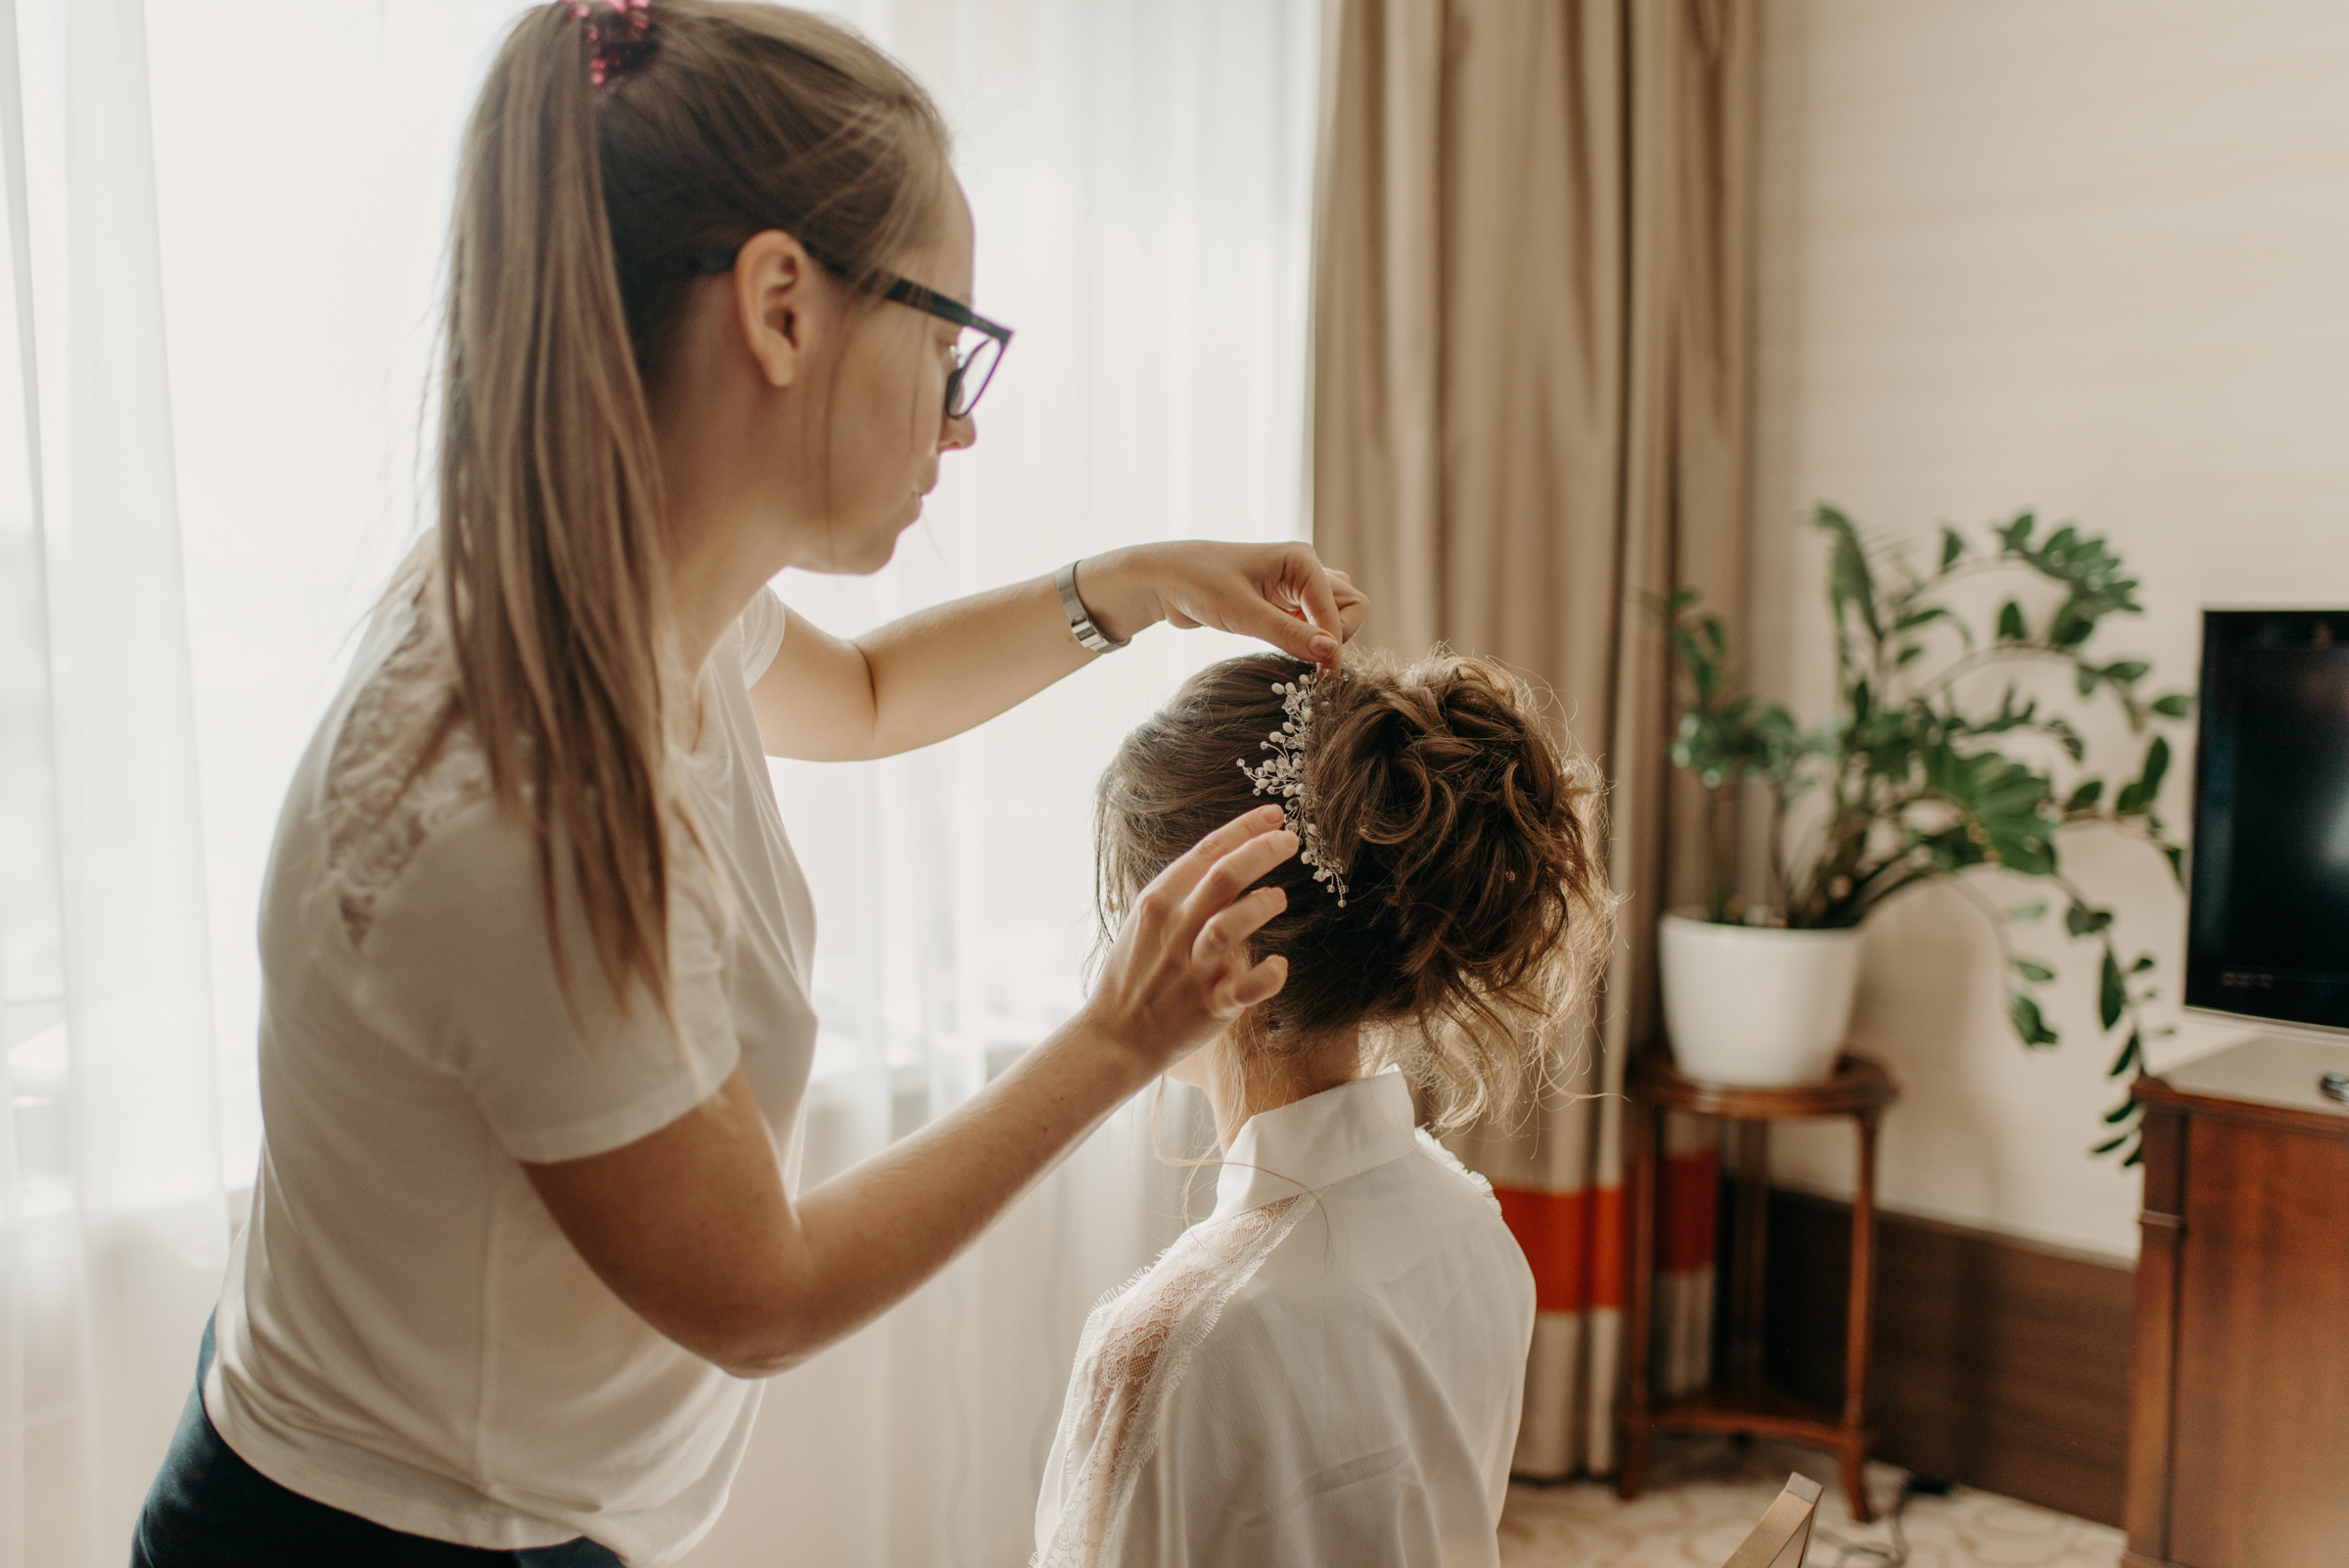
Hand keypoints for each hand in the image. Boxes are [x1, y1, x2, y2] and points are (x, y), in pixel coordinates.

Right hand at [1081, 805, 1297, 1075]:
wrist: (1116, 1035)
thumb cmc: (1138, 970)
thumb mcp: (1148, 919)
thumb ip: (1186, 892)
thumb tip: (1233, 859)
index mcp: (1158, 902)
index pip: (1206, 852)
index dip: (1244, 828)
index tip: (1276, 814)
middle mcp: (1175, 930)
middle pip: (1223, 877)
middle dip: (1261, 852)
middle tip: (1290, 841)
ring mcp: (1192, 969)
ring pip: (1230, 926)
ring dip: (1261, 906)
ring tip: (1278, 898)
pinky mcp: (1210, 1007)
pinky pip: (1246, 988)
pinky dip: (1268, 975)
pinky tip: (1279, 965)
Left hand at [1082, 542, 1369, 672]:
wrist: (1164, 580)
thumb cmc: (1199, 585)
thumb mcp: (1243, 613)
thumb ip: (1288, 633)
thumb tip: (1330, 653)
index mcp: (1301, 559)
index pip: (1340, 609)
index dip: (1335, 645)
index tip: (1324, 678)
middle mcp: (1305, 568)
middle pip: (1350, 607)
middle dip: (1337, 636)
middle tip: (1311, 662)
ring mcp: (1295, 585)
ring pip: (1336, 614)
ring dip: (1326, 638)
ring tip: (1300, 659)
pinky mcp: (1282, 602)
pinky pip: (1314, 622)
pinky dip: (1310, 640)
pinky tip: (1290, 653)